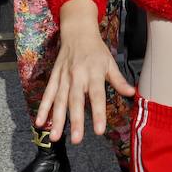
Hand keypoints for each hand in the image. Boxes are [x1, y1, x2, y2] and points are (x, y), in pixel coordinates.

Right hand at [36, 17, 135, 143]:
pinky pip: (48, 94)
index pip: (97, 95)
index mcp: (94, 73)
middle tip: (76, 140)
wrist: (77, 32)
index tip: (99, 131)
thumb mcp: (110, 63)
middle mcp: (77, 75)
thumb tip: (133, 93)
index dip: (98, 113)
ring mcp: (63, 76)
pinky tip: (39, 122)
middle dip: (75, 121)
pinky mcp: (54, 76)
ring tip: (55, 137)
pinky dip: (43, 108)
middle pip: (76, 101)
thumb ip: (119, 80)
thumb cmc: (96, 50)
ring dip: (57, 119)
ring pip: (59, 100)